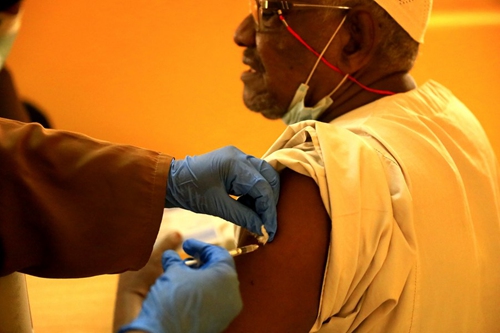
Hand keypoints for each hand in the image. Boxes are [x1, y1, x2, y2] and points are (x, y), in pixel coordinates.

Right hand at [119, 239, 241, 332]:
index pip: (218, 254)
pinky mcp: (220, 322)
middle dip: (201, 262)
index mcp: (226, 277)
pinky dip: (202, 293)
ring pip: (218, 286)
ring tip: (181, 275)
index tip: (186, 245)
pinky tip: (185, 291)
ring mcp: (228, 310)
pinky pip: (214, 301)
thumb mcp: (173, 273)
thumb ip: (175, 260)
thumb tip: (170, 255)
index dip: (201, 247)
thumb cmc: (173, 300)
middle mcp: (233, 293)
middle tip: (184, 259)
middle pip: (220, 270)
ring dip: (201, 278)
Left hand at [166, 146, 279, 241]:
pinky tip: (248, 207)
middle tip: (266, 224)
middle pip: (269, 177)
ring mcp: (238, 157)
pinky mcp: (236, 163)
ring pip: (264, 176)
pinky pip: (254, 177)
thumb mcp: (217, 207)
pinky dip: (255, 193)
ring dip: (264, 197)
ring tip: (256, 216)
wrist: (171, 181)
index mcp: (235, 163)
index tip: (269, 230)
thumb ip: (243, 217)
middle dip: (270, 202)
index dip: (268, 210)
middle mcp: (240, 155)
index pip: (262, 187)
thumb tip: (263, 229)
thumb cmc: (190, 192)